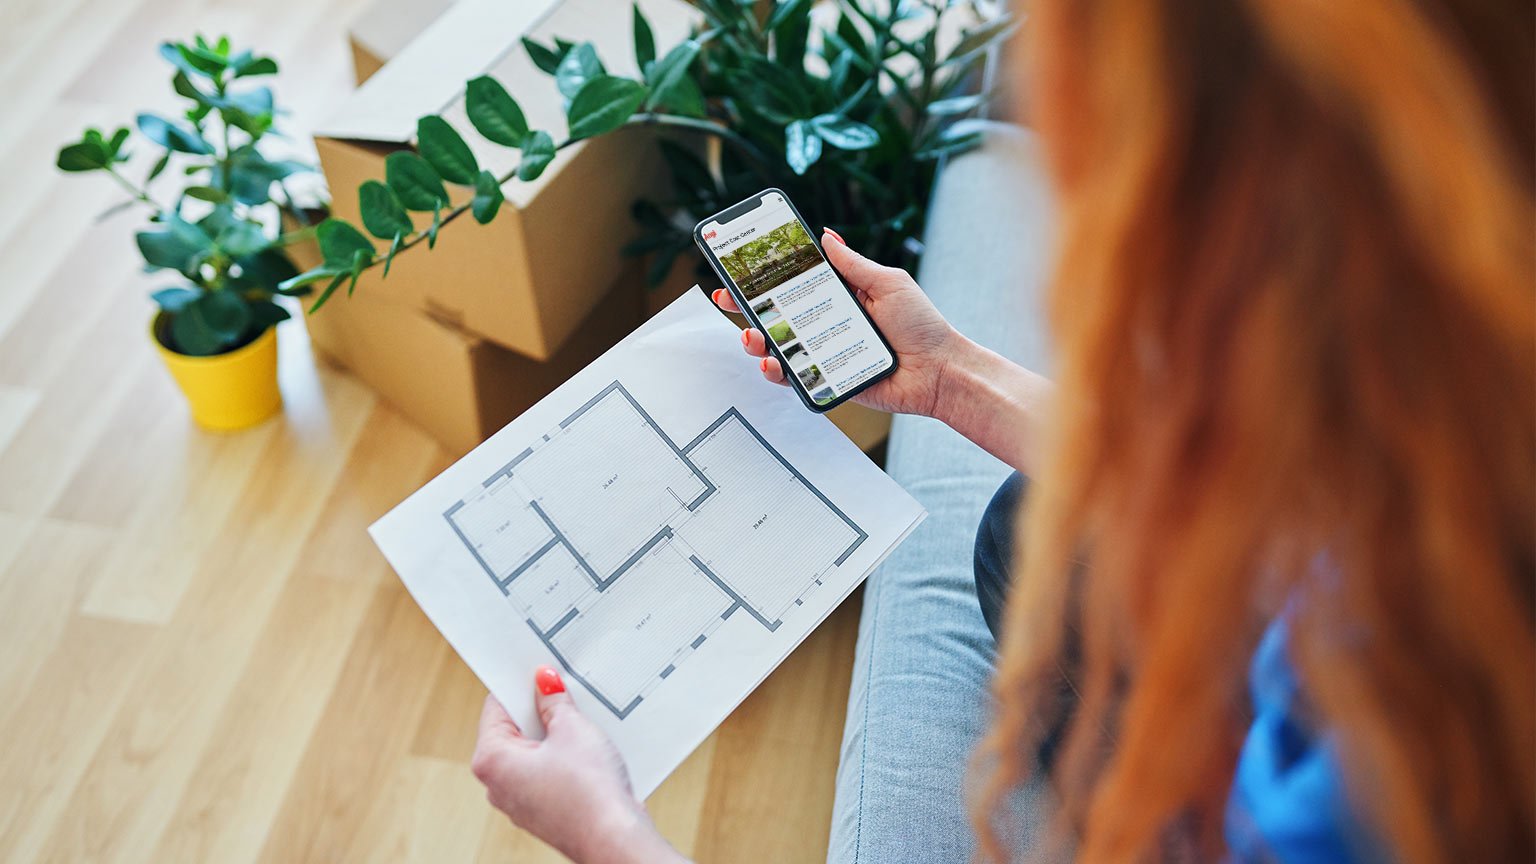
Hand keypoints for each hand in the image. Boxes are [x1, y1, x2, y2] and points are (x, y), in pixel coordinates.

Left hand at [471, 666, 685, 863]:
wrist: (614, 839)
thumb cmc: (589, 791)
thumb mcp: (572, 729)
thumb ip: (553, 702)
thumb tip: (545, 683)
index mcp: (491, 760)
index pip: (497, 706)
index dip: (521, 685)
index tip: (539, 671)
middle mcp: (498, 784)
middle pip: (514, 730)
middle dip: (540, 711)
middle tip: (564, 694)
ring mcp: (520, 801)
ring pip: (533, 752)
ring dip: (555, 735)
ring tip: (581, 725)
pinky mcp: (543, 810)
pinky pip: (547, 773)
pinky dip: (563, 759)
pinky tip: (587, 752)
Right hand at [710, 228, 963, 417]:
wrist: (939, 372)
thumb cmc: (922, 326)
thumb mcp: (888, 283)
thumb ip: (853, 264)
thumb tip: (825, 236)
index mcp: (839, 295)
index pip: (794, 282)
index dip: (766, 275)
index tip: (739, 265)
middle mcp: (826, 323)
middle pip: (776, 313)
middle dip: (745, 306)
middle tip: (726, 298)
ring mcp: (824, 352)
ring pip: (778, 345)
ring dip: (755, 339)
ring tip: (751, 334)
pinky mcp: (827, 380)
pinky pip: (794, 376)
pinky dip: (776, 371)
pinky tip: (770, 362)